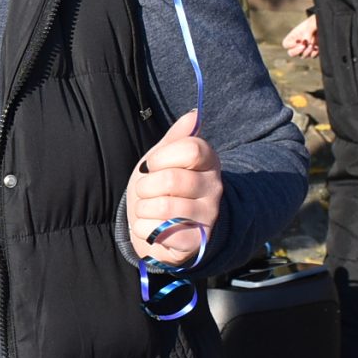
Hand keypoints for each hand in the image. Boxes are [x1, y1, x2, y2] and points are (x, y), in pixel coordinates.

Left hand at [127, 109, 222, 266]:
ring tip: (147, 209)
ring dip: (143, 208)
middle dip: (146, 185)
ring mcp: (207, 216)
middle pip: (172, 179)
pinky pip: (160, 231)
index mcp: (209, 162)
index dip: (162, 156)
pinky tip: (150, 227)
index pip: (192, 149)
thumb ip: (177, 137)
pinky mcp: (196, 241)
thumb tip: (194, 115)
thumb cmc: (162, 188)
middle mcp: (215, 188)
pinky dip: (143, 229)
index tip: (151, 166)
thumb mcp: (165, 158)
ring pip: (164, 206)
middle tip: (146, 190)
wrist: (160, 228)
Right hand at [282, 13, 319, 59]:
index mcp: (295, 35)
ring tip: (312, 45)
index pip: (286, 44)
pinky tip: (318, 47)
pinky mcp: (315, 50)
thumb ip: (308, 31)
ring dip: (307, 52)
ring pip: (302, 56)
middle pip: (291, 53)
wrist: (328, 22)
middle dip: (296, 51)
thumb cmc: (317, 20)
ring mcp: (307, 48)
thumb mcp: (312, 22)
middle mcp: (299, 43)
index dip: (289, 45)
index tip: (297, 41)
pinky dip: (315, 53)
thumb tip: (306, 41)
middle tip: (304, 46)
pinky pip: (312, 56)